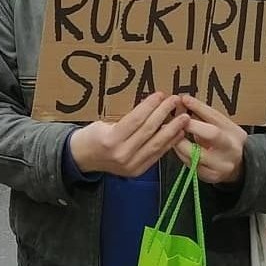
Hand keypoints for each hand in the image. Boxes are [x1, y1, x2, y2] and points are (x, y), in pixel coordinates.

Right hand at [69, 93, 189, 177]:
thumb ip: (126, 120)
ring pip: (156, 144)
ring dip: (172, 130)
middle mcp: (122, 154)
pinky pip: (157, 155)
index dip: (150, 106)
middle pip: (148, 131)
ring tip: (184, 118)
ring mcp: (131, 165)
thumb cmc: (91, 136)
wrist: (82, 159)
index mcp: (110, 140)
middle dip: (163, 114)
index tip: (160, 95)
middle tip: (175, 101)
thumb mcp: (102, 123)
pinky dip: (169, 144)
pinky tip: (178, 134)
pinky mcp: (138, 171)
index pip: (135, 120)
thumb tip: (150, 108)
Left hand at [171, 95, 245, 185]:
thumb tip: (183, 99)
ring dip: (178, 141)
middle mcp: (229, 153)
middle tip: (172, 121)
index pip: (214, 123)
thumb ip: (203, 112)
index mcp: (234, 135)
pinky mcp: (209, 177)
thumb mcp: (221, 124)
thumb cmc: (226, 138)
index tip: (182, 101)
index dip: (197, 111)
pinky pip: (189, 164)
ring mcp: (219, 167)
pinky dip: (180, 153)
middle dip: (187, 128)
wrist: (240, 164)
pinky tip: (176, 145)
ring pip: (192, 154)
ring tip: (169, 131)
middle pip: (207, 138)